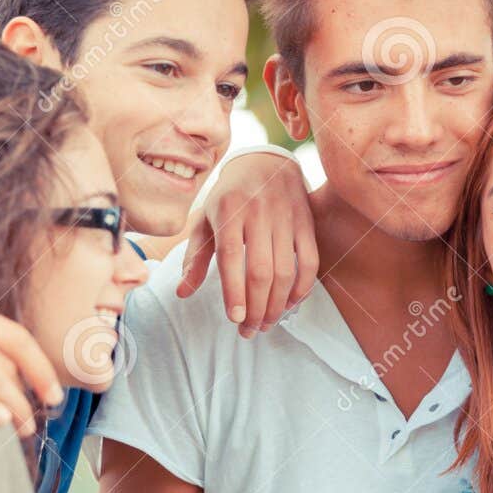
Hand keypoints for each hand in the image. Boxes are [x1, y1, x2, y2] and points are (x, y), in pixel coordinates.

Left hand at [177, 151, 317, 336]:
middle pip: (260, 271)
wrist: (265, 162)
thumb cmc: (228, 198)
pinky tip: (290, 304)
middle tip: (249, 331)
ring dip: (277, 304)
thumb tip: (182, 293)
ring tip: (266, 323)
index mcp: (228, 211)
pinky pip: (310, 261)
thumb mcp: (205, 221)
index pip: (231, 258)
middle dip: (255, 307)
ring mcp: (286, 216)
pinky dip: (302, 288)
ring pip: (286, 270)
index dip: (234, 292)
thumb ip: (195, 257)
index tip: (235, 319)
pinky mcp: (306, 222)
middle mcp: (258, 212)